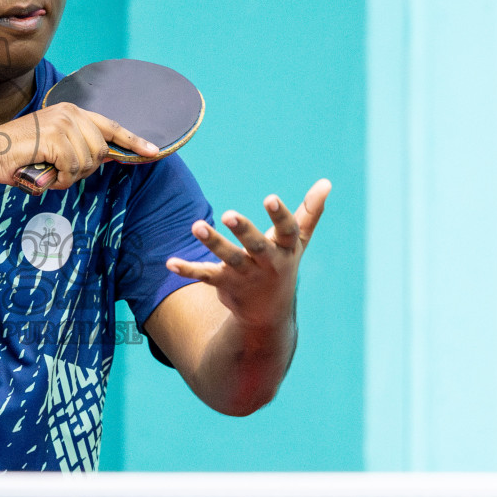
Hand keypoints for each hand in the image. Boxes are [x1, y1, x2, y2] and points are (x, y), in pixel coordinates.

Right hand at [0, 103, 157, 191]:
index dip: (133, 141)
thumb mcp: (54, 147)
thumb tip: (102, 158)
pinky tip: (46, 174)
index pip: (111, 126)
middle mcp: (71, 112)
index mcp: (72, 111)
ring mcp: (63, 123)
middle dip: (85, 169)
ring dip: (69, 176)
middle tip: (61, 172)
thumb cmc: (19, 156)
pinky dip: (61, 179)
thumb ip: (78, 148)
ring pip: (87, 161)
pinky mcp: (56, 137)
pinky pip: (73, 168)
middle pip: (100, 151)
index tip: (153, 151)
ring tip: (49, 172)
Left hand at [166, 178, 330, 325]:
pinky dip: (188, 269)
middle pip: (256, 245)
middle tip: (228, 214)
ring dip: (213, 242)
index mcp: (285, 250)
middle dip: (244, 230)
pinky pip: (205, 275)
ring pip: (229, 258)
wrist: (268, 314)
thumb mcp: (297, 242)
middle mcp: (266, 263)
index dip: (279, 215)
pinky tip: (170, 262)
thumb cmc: (282, 266)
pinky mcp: (225, 283)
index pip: (286, 231)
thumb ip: (310, 213)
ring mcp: (245, 275)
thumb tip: (326, 182)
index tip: (270, 198)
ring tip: (196, 226)